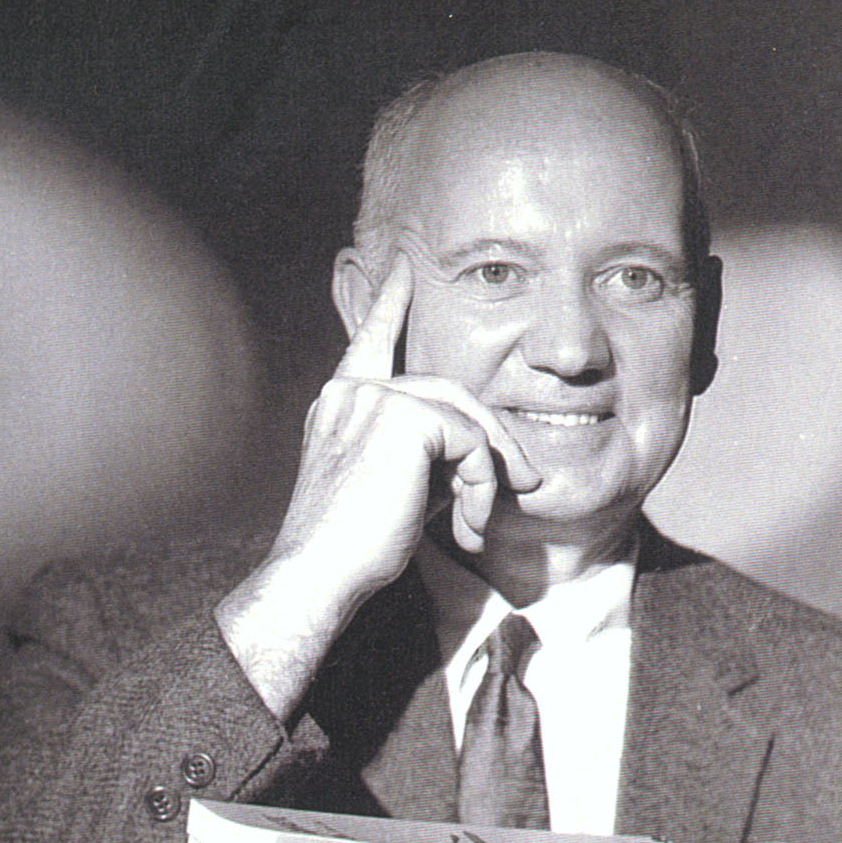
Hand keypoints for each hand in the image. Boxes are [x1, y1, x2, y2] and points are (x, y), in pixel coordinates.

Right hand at [216, 253, 537, 720]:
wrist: (319, 573)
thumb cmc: (351, 547)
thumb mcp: (394, 489)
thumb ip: (429, 458)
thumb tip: (489, 459)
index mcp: (340, 404)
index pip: (370, 341)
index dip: (389, 304)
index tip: (402, 269)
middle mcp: (352, 391)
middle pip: (448, 393)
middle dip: (491, 441)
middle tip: (522, 485)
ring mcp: (374, 398)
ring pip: (465, 417)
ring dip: (488, 473)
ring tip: (482, 522)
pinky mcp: (402, 417)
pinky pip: (470, 440)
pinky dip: (481, 485)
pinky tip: (469, 524)